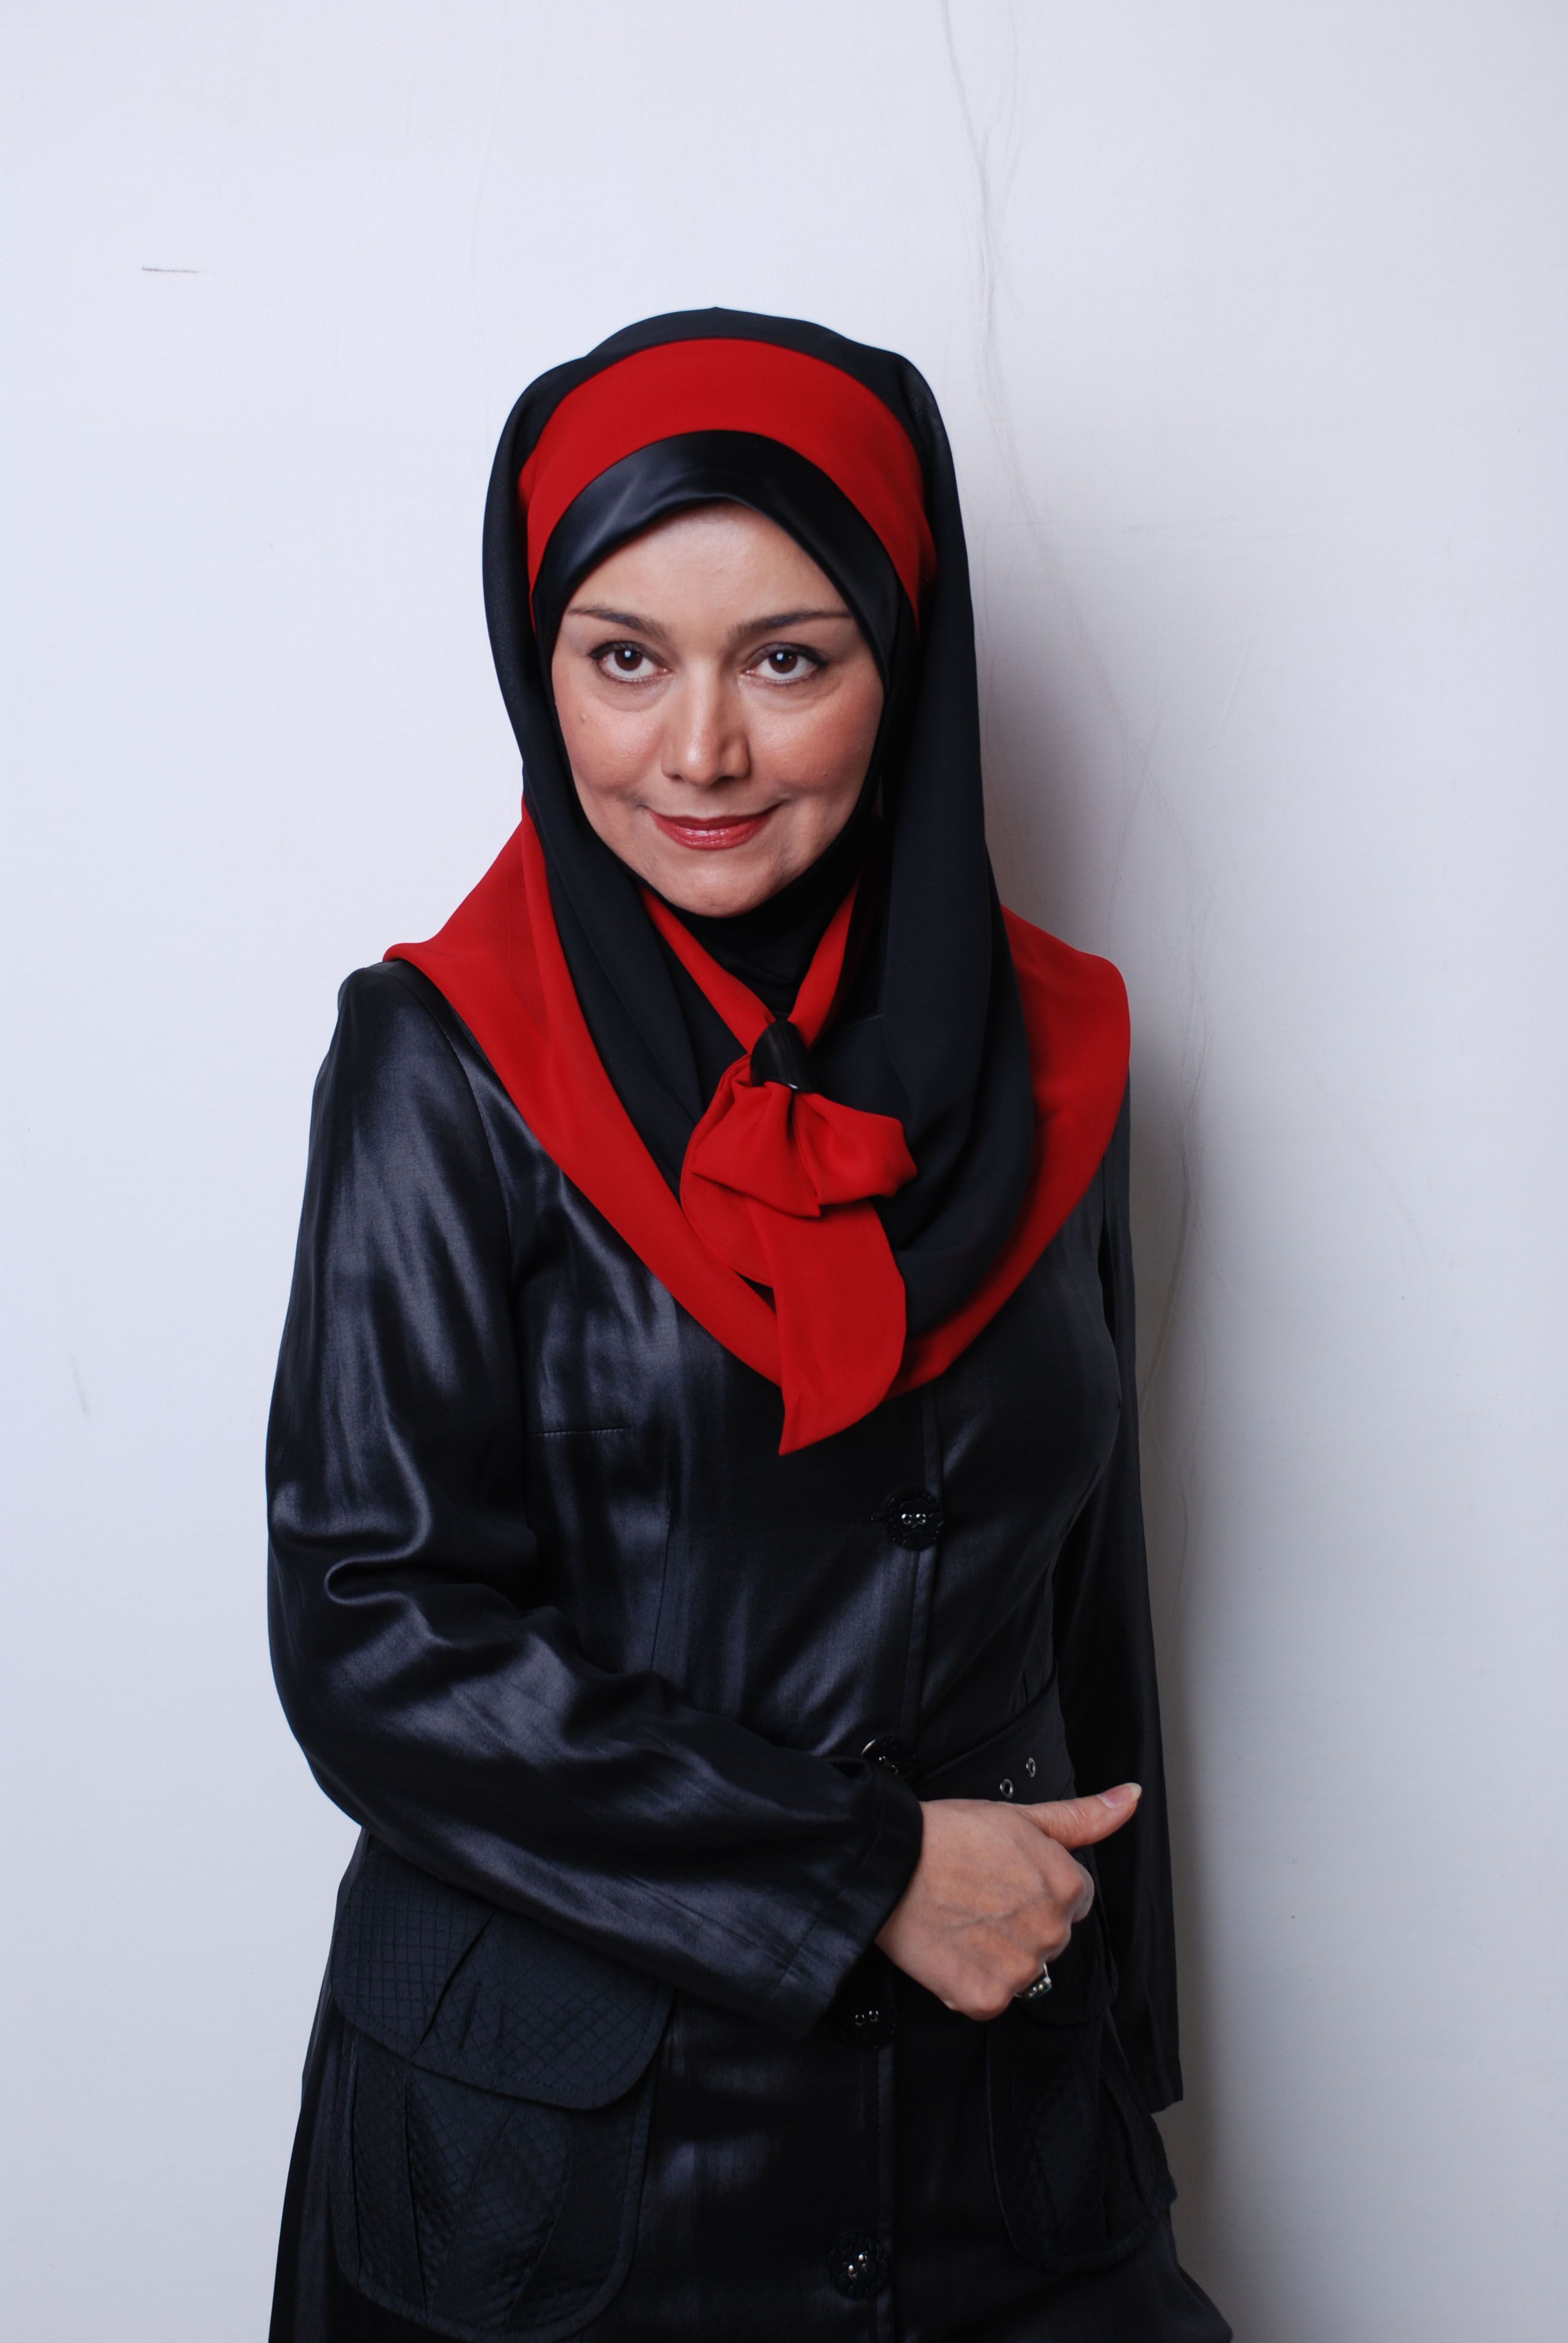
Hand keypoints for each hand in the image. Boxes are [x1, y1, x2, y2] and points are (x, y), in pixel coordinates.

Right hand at [874, 1784, 1140, 2019]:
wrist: (889, 1863)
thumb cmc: (948, 1834)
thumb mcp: (1021, 1816)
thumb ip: (1083, 1817)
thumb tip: (1130, 1797)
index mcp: (1066, 1888)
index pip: (1074, 1900)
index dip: (1037, 1885)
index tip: (1004, 1876)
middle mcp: (1050, 1934)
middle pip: (1050, 1936)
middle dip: (1022, 1920)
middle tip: (978, 1894)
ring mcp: (1019, 1970)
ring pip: (1022, 1968)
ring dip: (998, 1952)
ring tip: (961, 1918)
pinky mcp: (985, 1998)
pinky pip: (991, 1996)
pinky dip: (971, 1978)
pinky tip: (952, 1946)